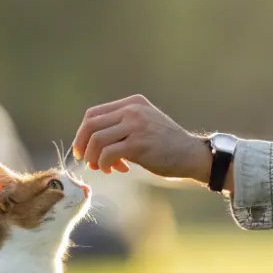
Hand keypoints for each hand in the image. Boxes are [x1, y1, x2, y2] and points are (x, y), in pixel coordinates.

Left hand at [72, 94, 209, 179]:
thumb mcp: (144, 124)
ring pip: (97, 140)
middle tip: (86, 161)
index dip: (82, 133)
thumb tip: (91, 143)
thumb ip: (122, 126)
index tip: (82, 149)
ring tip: (102, 167)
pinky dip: (105, 164)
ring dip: (94, 158)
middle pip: (91, 125)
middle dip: (82, 146)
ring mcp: (136, 126)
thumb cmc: (166, 144)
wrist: (191, 154)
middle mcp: (132, 110)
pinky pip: (108, 154)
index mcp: (132, 103)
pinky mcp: (138, 144)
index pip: (93, 114)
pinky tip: (115, 169)